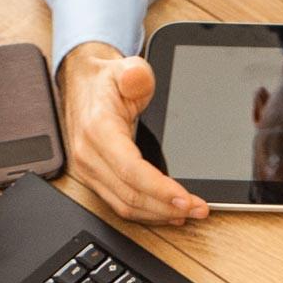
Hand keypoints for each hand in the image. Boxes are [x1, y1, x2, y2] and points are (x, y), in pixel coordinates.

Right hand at [58, 43, 209, 224]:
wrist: (83, 85)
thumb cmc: (106, 81)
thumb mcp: (124, 68)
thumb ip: (135, 73)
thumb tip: (137, 78)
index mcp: (98, 130)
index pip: (130, 170)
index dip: (159, 189)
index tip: (185, 199)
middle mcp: (90, 155)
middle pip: (130, 195)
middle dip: (168, 207)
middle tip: (199, 209)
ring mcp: (90, 170)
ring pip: (125, 205)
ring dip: (160, 214)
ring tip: (189, 213)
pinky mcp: (95, 179)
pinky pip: (121, 204)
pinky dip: (147, 213)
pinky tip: (169, 212)